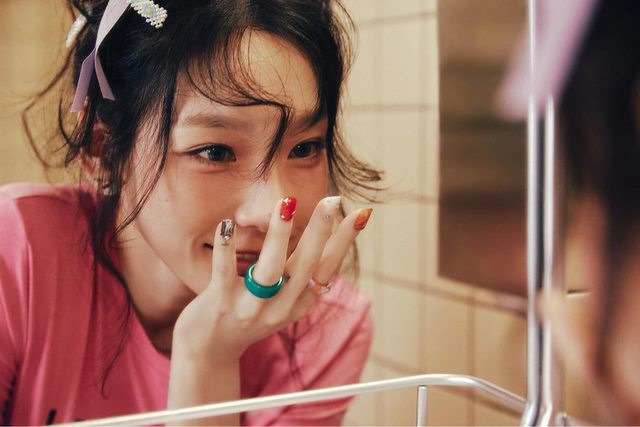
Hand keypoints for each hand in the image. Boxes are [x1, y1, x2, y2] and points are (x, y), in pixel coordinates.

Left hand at [172, 196, 371, 362]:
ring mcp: (250, 307)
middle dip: (320, 232)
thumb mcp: (281, 302)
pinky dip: (226, 248)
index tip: (361, 214)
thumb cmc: (249, 315)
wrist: (210, 351)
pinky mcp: (220, 302)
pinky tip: (226, 224)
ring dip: (280, 235)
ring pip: (270, 269)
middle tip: (332, 200)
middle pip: (306, 266)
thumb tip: (326, 238)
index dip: (344, 242)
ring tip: (286, 203)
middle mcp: (279, 308)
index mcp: (298, 304)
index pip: (327, 269)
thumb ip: (299, 276)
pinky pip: (224, 271)